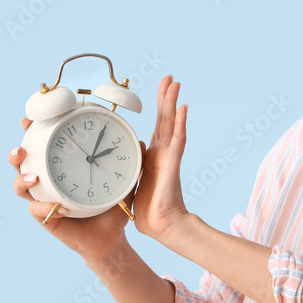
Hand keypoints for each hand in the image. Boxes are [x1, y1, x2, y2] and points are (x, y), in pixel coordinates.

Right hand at [9, 117, 145, 265]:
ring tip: (32, 178)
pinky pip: (37, 211)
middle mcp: (47, 182)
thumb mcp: (123, 183)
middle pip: (21, 164)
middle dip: (16, 155)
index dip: (31, 133)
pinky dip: (45, 208)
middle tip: (20, 150)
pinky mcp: (47, 218)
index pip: (41, 147)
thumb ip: (132, 164)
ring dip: (22, 180)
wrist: (110, 237)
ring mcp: (44, 200)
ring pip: (20, 187)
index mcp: (60, 168)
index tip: (29, 121)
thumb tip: (141, 142)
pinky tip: (59, 208)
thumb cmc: (111, 207)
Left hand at [132, 74, 189, 246]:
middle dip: (166, 97)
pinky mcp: (173, 164)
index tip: (161, 90)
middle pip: (166, 118)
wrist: (161, 226)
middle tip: (170, 77)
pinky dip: (181, 123)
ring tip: (175, 83)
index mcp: (152, 156)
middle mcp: (163, 152)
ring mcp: (170, 156)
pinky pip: (177, 140)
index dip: (159, 107)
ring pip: (172, 123)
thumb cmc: (148, 212)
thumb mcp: (132, 185)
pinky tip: (182, 107)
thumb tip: (119, 166)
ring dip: (173, 102)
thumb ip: (129, 172)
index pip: (158, 125)